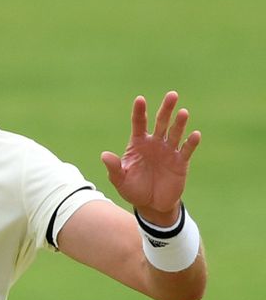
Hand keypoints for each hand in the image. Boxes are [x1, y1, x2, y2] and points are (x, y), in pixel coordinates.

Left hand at [101, 91, 201, 225]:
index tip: (140, 99)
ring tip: (183, 112)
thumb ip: (114, 167)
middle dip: (166, 109)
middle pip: (161, 122)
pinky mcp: (180, 162)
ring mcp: (168, 151)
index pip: (139, 123)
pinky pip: (186, 150)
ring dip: (179, 123)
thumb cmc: (133, 189)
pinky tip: (195, 134)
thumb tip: (104, 155)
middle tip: (172, 95)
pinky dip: (191, 142)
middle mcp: (154, 143)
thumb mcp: (120, 180)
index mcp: (138, 144)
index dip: (139, 112)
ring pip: (175, 133)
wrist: (151, 204)